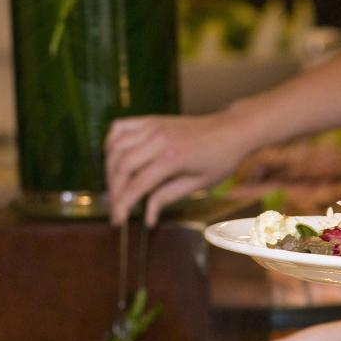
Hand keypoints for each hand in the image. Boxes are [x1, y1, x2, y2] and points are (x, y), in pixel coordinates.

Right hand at [105, 110, 258, 225]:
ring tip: (114, 188)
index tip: (117, 220)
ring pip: (115, 147)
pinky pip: (119, 128)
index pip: (137, 184)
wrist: (231, 130)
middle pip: (121, 166)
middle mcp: (158, 139)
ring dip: (109, 170)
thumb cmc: (220, 159)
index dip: (123, 204)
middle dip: (113, 191)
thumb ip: (168, 197)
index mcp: (172, 158)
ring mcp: (152, 126)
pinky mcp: (151, 120)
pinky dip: (111, 143)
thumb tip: (147, 218)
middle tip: (115, 208)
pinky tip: (114, 159)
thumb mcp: (198, 184)